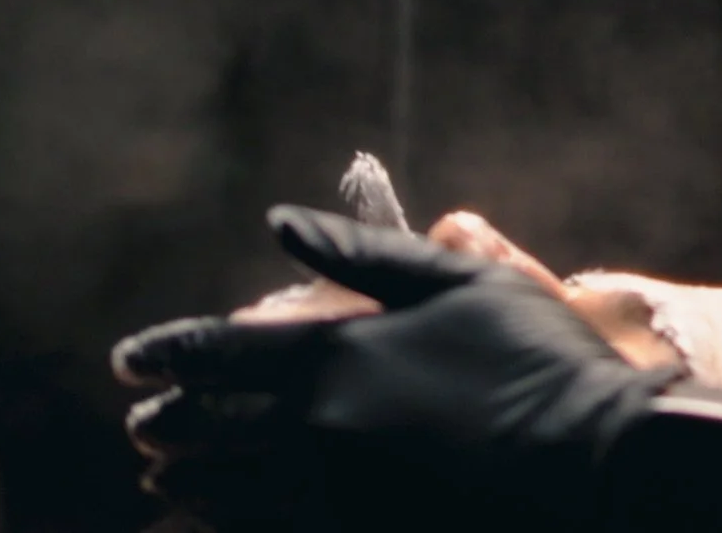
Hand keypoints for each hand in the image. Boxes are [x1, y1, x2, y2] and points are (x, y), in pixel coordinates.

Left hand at [113, 207, 721, 530]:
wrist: (594, 464)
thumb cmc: (536, 359)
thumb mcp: (458, 283)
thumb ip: (362, 253)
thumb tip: (279, 221)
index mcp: (334, 356)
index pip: (218, 354)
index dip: (166, 354)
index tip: (127, 359)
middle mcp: (314, 430)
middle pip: (209, 429)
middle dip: (170, 421)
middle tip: (144, 422)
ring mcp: (331, 495)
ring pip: (226, 491)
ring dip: (188, 481)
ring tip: (164, 478)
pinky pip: (265, 531)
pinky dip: (228, 522)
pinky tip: (218, 518)